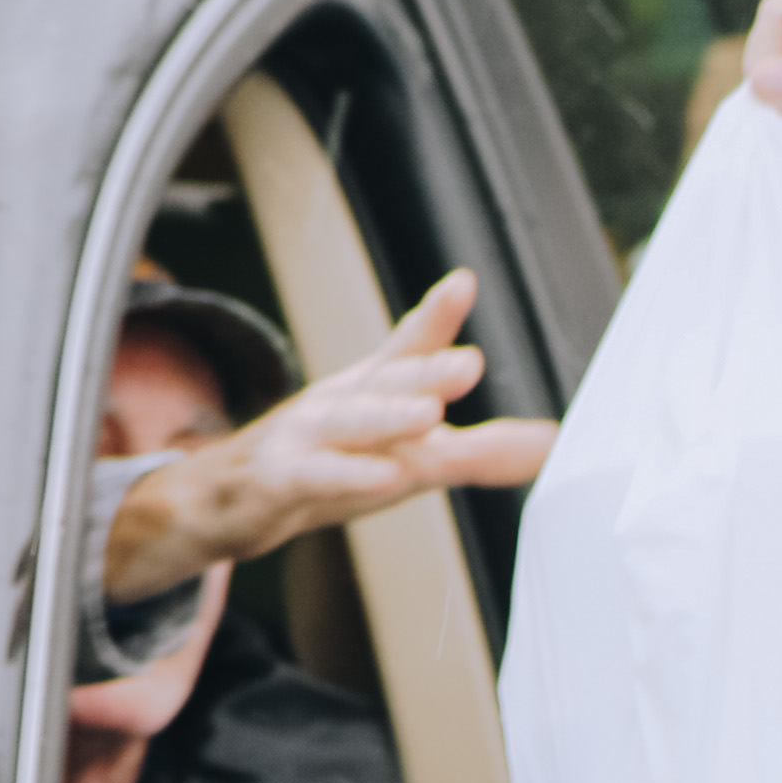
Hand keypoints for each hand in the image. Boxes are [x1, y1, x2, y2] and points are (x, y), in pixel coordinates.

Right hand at [100, 273, 552, 594]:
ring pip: (349, 423)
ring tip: (429, 415)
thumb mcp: (408, 455)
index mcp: (372, 390)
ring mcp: (305, 438)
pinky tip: (382, 475)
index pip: (406, 347)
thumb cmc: (327, 465)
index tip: (463, 283)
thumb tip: (555, 445)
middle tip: (471, 362)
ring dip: (387, 417)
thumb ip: (481, 451)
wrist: (226, 499)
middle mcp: (339, 403)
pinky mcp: (278, 480)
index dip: (434, 316)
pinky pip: (315, 476)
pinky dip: (346, 475)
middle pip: (388, 381)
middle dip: (428, 369)